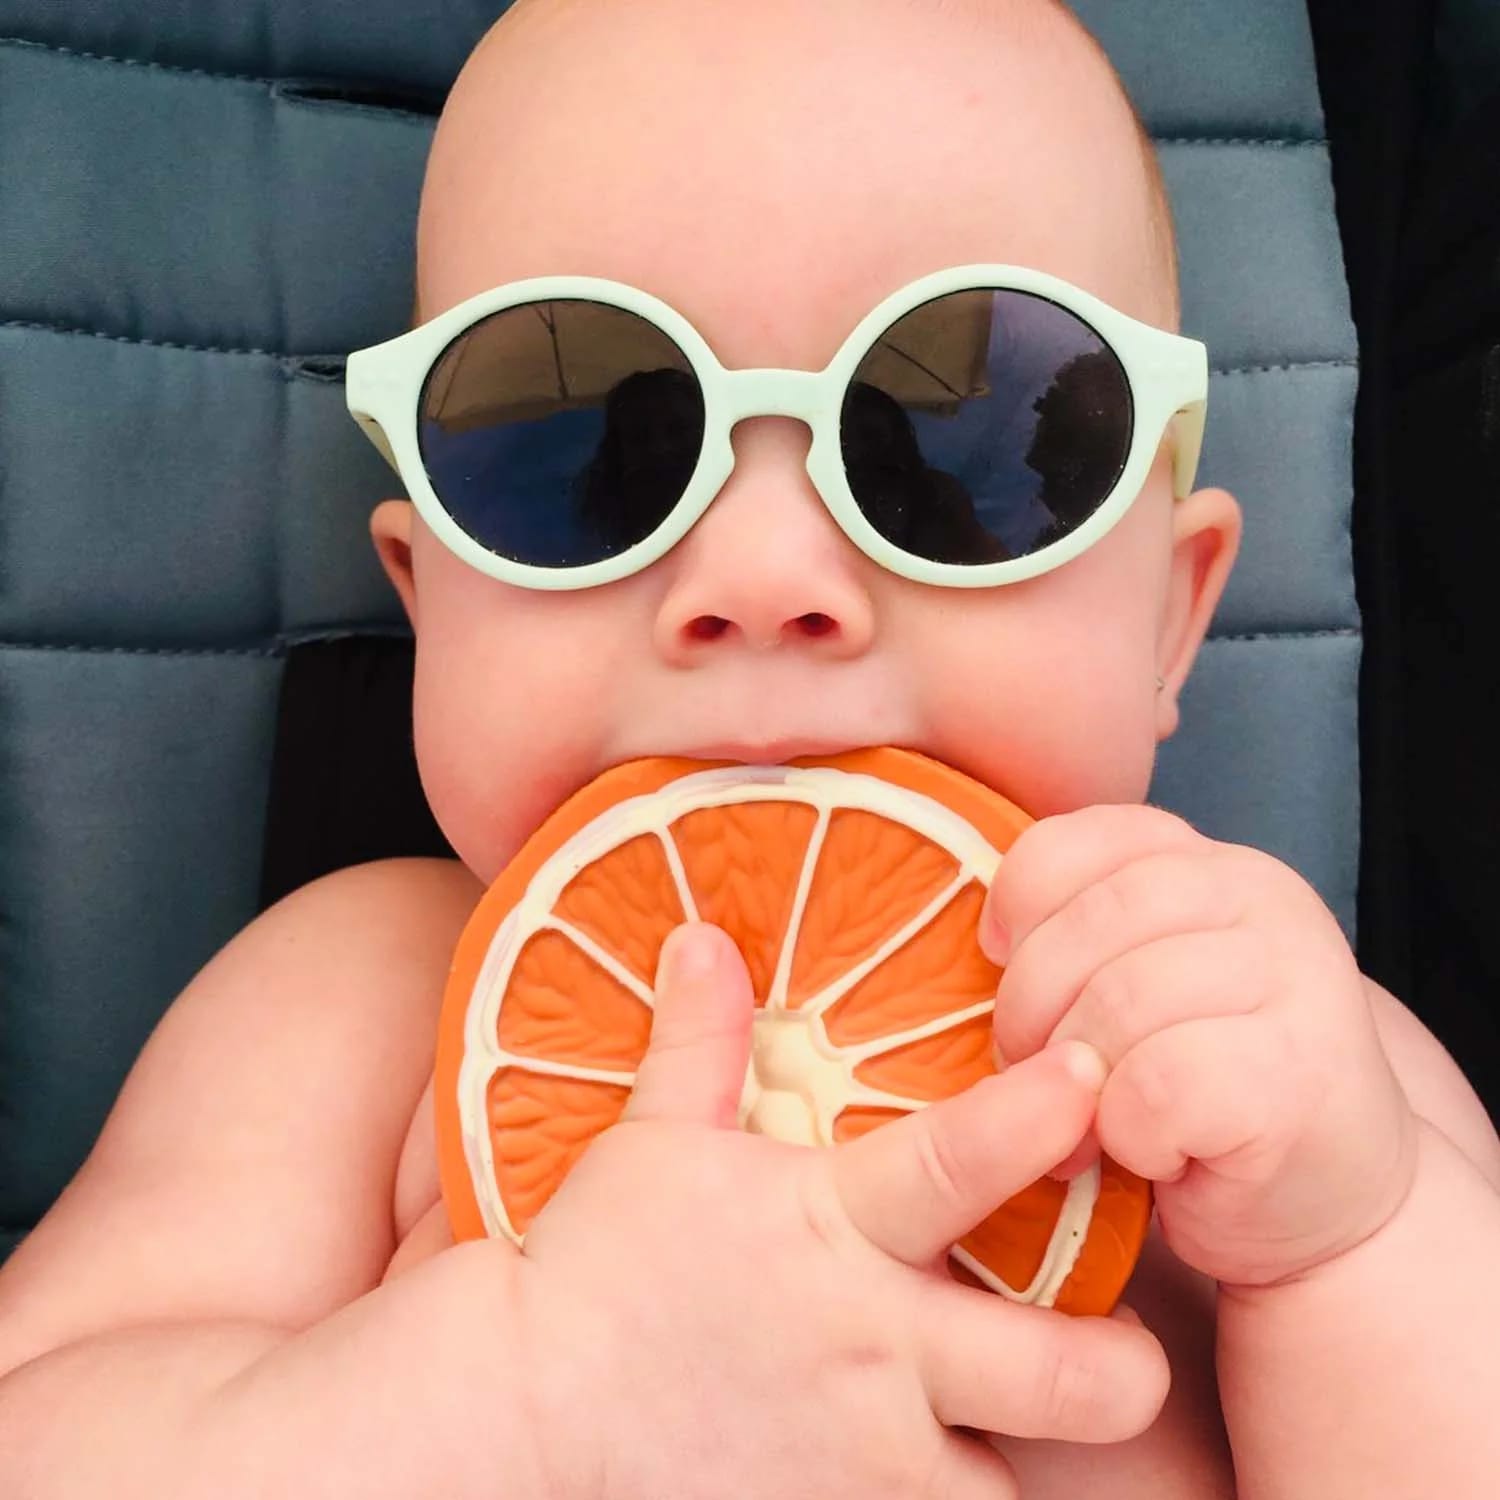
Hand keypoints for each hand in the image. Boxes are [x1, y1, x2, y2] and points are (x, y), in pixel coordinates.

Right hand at [514, 922, 1167, 1499]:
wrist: (520, 1411)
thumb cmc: (593, 1264)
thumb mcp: (652, 1138)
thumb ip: (701, 1037)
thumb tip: (702, 932)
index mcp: (834, 1229)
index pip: (963, 1161)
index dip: (1042, 1115)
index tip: (1097, 1074)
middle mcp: (875, 1348)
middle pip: (1069, 1375)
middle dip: (1125, 1365)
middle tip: (1123, 1344)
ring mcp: (864, 1460)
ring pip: (1019, 1486)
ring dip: (1026, 1453)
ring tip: (1012, 1424)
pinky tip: (918, 1471)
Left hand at [982, 804, 1419, 1288]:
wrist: (1331, 1206)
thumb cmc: (1199, 1096)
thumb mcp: (1133, 986)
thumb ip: (1076, 941)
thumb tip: (978, 945)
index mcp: (1208, 864)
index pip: (1069, 842)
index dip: (1015, 909)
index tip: (1003, 967)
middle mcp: (1263, 899)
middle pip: (1086, 924)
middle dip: (1028, 1012)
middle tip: (1034, 1079)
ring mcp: (1296, 981)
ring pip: (1118, 1003)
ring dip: (1074, 1086)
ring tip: (1085, 1130)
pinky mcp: (1300, 1075)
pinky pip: (1157, 1086)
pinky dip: (1130, 1134)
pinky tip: (1153, 1154)